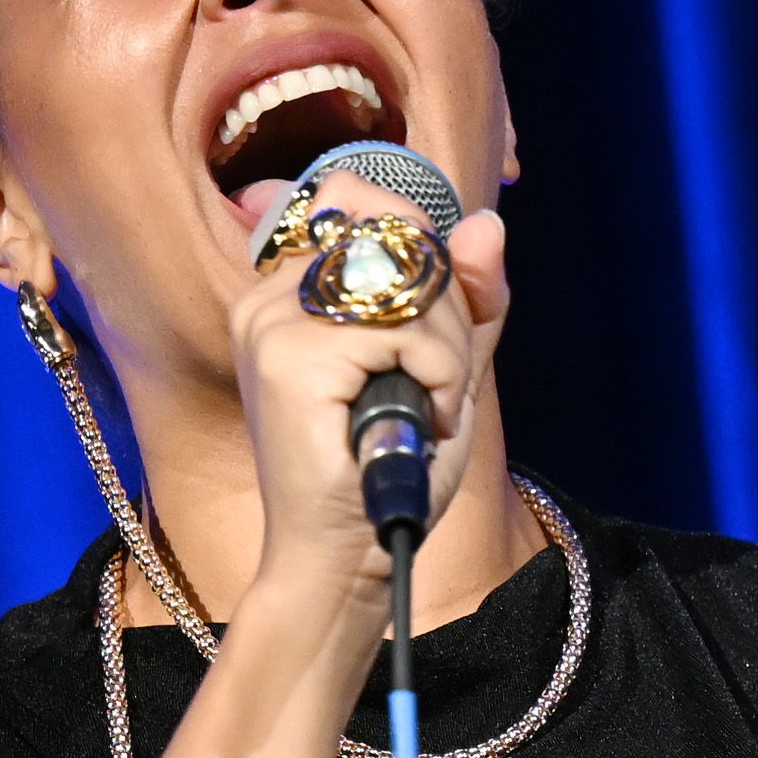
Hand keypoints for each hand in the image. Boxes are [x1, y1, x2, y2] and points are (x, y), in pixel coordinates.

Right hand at [228, 176, 510, 603]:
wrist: (348, 556)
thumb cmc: (391, 467)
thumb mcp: (446, 366)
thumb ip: (469, 297)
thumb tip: (487, 224)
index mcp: (290, 288)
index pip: (365, 200)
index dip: (424, 252)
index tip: (430, 331)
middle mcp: (270, 295)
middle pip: (398, 236)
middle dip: (449, 312)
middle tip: (438, 385)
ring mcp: (273, 323)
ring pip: (408, 285)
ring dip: (449, 353)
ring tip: (430, 409)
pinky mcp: (290, 358)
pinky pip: (404, 331)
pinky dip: (440, 378)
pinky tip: (423, 422)